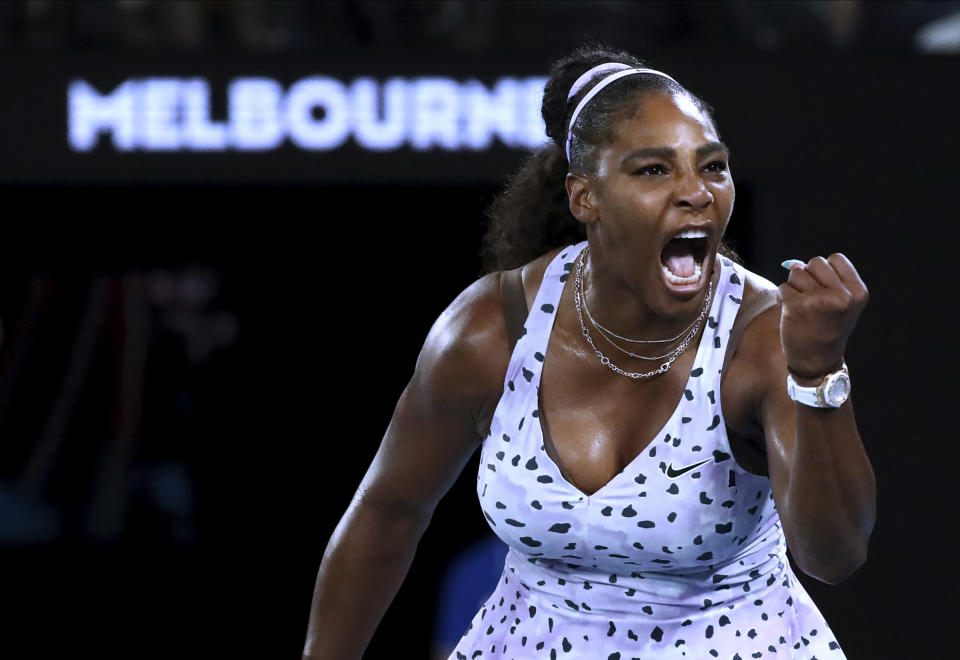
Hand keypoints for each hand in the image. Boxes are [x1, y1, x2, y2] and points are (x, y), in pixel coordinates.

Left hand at [778, 254, 867, 379]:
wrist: (817, 361)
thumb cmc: (826, 328)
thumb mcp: (840, 303)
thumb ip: (825, 279)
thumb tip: (792, 262)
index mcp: (858, 293)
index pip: (836, 259)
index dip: (825, 271)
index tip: (825, 290)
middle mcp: (842, 296)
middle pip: (815, 262)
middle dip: (808, 276)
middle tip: (811, 299)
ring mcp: (819, 300)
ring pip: (797, 272)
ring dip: (795, 286)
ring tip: (803, 306)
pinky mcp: (797, 306)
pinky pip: (784, 287)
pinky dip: (784, 297)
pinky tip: (792, 313)